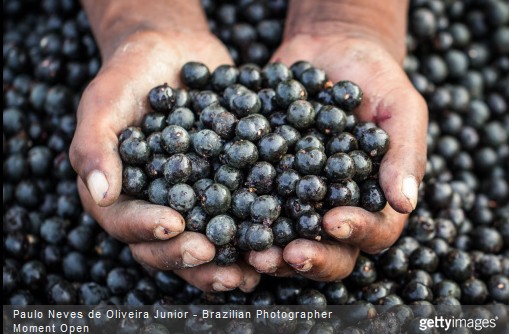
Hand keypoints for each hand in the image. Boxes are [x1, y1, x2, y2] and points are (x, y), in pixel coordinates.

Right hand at [70, 29, 259, 292]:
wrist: (173, 50)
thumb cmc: (131, 72)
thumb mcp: (105, 99)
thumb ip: (94, 143)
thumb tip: (98, 193)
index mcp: (118, 192)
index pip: (125, 222)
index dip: (147, 229)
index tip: (174, 224)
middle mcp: (153, 204)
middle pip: (164, 246)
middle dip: (188, 257)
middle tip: (214, 257)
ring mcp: (190, 200)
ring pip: (203, 242)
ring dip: (223, 262)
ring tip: (249, 270)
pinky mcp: (221, 188)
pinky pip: (235, 215)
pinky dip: (253, 230)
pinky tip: (274, 238)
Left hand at [247, 29, 426, 279]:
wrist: (330, 51)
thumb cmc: (375, 79)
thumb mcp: (400, 108)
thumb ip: (404, 154)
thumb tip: (405, 204)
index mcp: (374, 199)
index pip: (374, 231)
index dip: (356, 233)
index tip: (332, 222)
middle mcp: (336, 208)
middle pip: (330, 251)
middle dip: (310, 258)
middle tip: (287, 255)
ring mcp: (299, 199)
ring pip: (288, 239)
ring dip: (272, 251)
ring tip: (252, 251)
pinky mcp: (268, 182)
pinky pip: (255, 205)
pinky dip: (240, 217)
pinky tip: (224, 220)